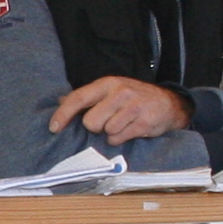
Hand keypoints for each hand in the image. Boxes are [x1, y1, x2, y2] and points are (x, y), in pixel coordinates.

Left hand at [47, 77, 187, 142]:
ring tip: (122, 125)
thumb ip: (88, 97)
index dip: (63, 114)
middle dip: (95, 127)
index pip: (79, 98)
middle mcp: (120, 92)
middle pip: (90, 122)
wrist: (168, 104)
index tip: (53, 128)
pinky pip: (119, 139)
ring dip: (110, 133)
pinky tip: (129, 130)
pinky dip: (120, 139)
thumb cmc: (134, 98)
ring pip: (106, 132)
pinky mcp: (143, 122)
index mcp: (108, 83)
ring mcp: (133, 107)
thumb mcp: (111, 90)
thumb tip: (61, 102)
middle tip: (106, 122)